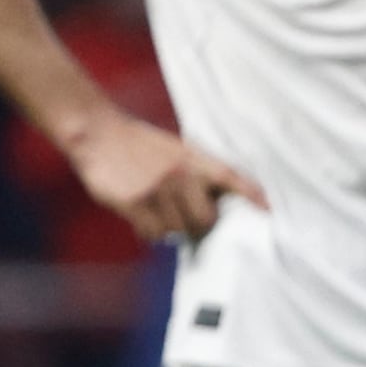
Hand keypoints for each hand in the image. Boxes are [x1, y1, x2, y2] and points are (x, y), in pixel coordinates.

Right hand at [65, 106, 267, 244]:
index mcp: (192, 158)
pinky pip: (153, 233)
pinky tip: (141, 215)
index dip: (251, 194)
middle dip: (198, 224)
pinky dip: (149, 230)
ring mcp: (156, 190)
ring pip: (177, 230)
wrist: (97, 133)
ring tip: (155, 210)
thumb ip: (194, 172)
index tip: (268, 209)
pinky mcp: (134, 203)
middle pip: (206, 219)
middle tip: (185, 218)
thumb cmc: (136, 143)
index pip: (230, 177)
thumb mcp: (173, 148)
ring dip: (169, 227)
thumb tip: (212, 204)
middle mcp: (179, 175)